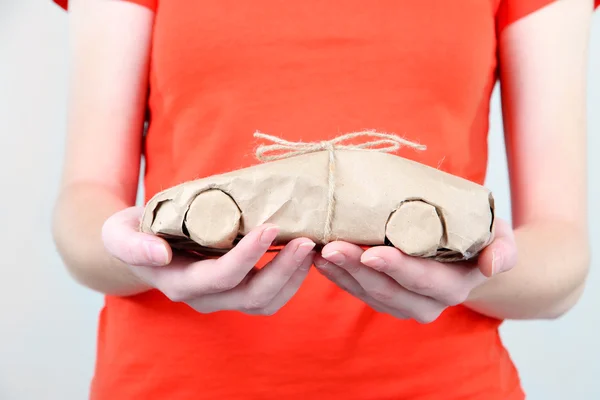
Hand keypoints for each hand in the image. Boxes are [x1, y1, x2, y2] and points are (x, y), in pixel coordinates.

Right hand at [101, 206, 315, 314]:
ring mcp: (223, 298)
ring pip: (266, 302)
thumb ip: (131, 244)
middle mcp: (204, 298)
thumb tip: (159, 254)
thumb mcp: (119, 233)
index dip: (246, 256)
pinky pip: (269, 297)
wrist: (142, 247)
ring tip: (311, 248)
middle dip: (283, 270)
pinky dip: (291, 280)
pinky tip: (303, 257)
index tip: (269, 227)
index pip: (219, 277)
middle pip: (252, 296)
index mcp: (178, 283)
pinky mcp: (236, 291)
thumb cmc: (134, 234)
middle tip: (306, 240)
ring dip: (293, 278)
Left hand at [313, 219, 517, 322]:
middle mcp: (426, 303)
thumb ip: (502, 250)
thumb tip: (495, 266)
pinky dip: (338, 276)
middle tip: (330, 246)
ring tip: (318, 250)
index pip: (422, 280)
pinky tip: (319, 259)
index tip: (371, 252)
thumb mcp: (499, 236)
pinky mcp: (384, 298)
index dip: (396, 268)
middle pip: (386, 289)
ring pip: (366, 292)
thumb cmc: (479, 238)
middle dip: (356, 268)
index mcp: (452, 286)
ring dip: (341, 273)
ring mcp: (402, 304)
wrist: (467, 254)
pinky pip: (357, 291)